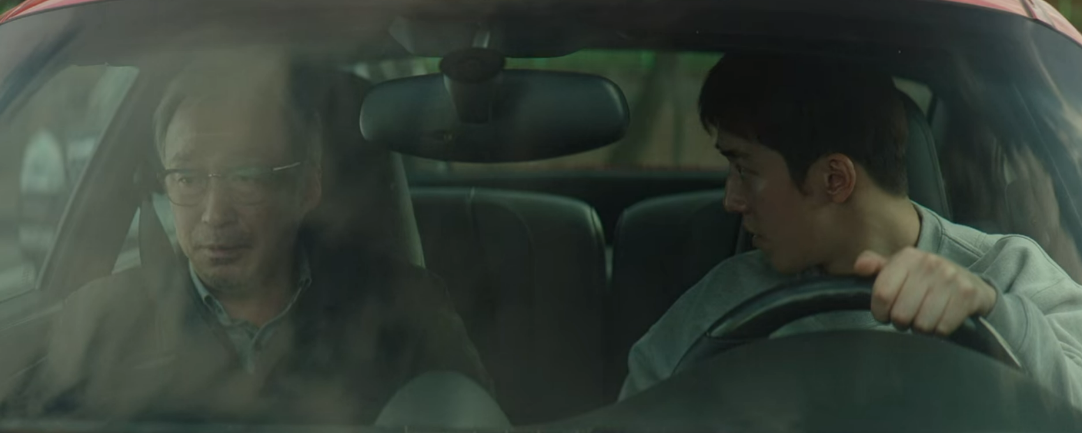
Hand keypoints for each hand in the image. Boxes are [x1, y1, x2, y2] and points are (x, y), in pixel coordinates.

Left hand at [853, 247, 997, 335]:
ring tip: (924, 318)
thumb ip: (876, 266)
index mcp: (908, 257)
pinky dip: (939, 331)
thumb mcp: (899, 268)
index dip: (879, 312)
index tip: (884, 314)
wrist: (970, 283)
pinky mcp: (968, 295)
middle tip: (908, 317)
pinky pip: (942, 328)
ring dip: (920, 328)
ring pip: (921, 324)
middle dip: (901, 322)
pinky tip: (940, 320)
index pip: (881, 294)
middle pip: (900, 313)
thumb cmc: (925, 280)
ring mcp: (951, 278)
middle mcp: (929, 263)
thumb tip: (860, 266)